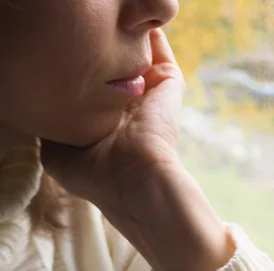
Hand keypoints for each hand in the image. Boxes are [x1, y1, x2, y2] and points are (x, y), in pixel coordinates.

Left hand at [41, 29, 233, 270]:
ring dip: (124, 30)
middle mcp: (126, 100)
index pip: (89, 79)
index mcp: (103, 117)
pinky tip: (129, 14)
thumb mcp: (57, 152)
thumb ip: (50, 126)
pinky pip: (159, 45)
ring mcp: (148, 90)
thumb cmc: (96, 175)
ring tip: (106, 9)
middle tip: (82, 20)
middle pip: (112, 59)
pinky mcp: (168, 82)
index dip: (73, 61)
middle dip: (97, 41)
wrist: (136, 182)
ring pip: (136, 48)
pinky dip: (148, 28)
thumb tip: (35, 102)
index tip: (56, 41)